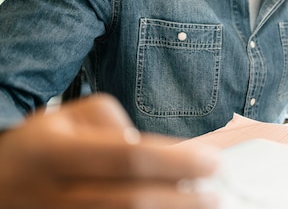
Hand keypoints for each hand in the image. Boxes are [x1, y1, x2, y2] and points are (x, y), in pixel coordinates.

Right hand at [0, 94, 218, 208]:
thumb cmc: (43, 145)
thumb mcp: (68, 116)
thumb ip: (115, 124)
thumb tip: (157, 154)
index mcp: (55, 152)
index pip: (129, 158)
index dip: (177, 162)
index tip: (213, 162)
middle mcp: (55, 194)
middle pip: (132, 202)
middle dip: (184, 201)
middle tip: (217, 195)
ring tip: (204, 208)